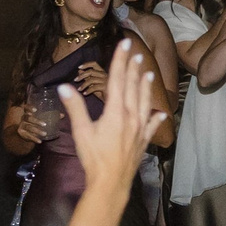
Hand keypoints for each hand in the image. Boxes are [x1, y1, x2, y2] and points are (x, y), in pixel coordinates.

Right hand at [62, 43, 162, 206]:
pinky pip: (151, 126)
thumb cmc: (94, 157)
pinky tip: (161, 113)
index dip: (120, 60)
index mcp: (116, 111)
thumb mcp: (81, 132)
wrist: (111, 182)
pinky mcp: (142, 141)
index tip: (124, 43)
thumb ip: (75, 107)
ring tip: (150, 73)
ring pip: (144, 102)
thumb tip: (64, 87)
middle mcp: (131, 116)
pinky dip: (156, 118)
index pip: (118, 79)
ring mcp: (139, 129)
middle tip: (137, 52)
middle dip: (134, 68)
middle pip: (133, 87)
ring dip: (146, 86)